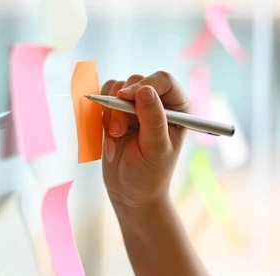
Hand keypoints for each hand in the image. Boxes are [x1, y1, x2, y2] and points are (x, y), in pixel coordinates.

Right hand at [101, 71, 189, 207]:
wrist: (130, 191)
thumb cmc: (150, 174)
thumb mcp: (155, 148)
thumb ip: (153, 119)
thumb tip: (145, 90)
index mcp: (177, 108)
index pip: (163, 80)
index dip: (143, 84)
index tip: (125, 97)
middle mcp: (158, 102)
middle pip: (136, 82)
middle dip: (122, 106)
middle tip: (117, 131)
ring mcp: (135, 107)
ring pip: (116, 89)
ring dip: (110, 113)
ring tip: (115, 138)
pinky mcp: (116, 113)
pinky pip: (103, 100)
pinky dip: (101, 116)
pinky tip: (109, 137)